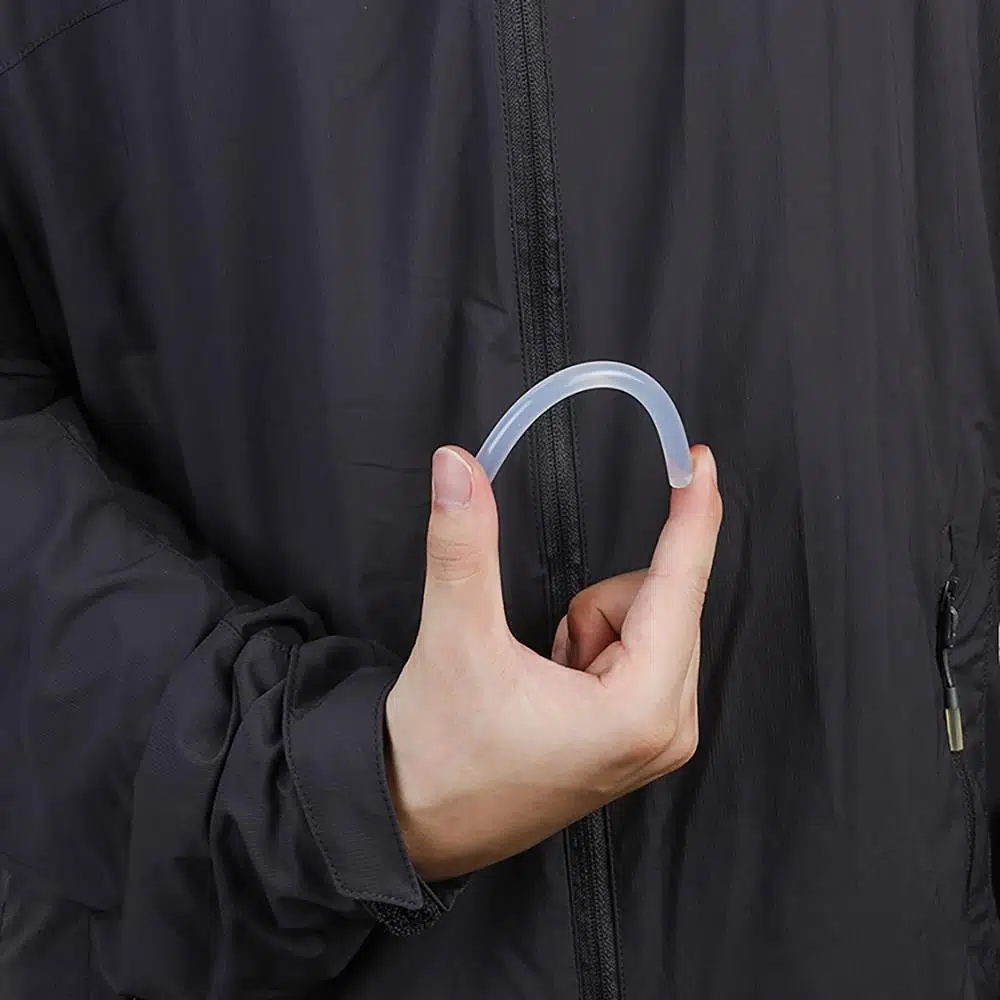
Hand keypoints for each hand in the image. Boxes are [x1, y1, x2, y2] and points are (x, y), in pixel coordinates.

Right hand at [385, 444, 721, 881]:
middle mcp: (666, 729)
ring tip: (541, 675)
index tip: (704, 460)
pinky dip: (594, 646)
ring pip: (647, 622)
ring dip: (591, 627)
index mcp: (638, 710)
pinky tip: (554, 689)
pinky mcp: (641, 738)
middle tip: (544, 648)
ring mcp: (657, 738)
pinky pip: (639, 650)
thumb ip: (463, 544)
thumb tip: (458, 466)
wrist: (419, 823)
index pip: (678, 586)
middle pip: (659, 603)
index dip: (691, 516)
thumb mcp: (455, 640)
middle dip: (595, 605)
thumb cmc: (441, 754)